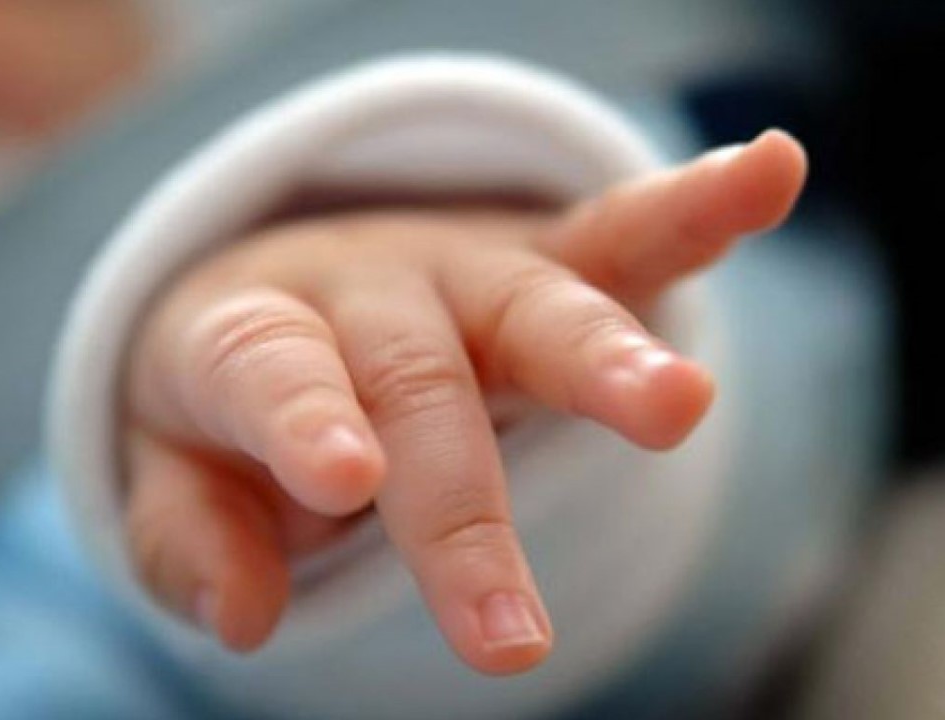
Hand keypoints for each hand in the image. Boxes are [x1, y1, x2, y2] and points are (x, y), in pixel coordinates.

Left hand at [122, 130, 806, 674]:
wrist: (271, 290)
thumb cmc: (225, 405)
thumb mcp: (174, 467)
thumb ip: (188, 538)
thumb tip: (242, 617)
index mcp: (254, 335)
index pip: (276, 375)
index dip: (308, 421)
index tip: (345, 481)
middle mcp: (367, 294)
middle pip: (417, 383)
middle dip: (462, 505)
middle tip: (508, 638)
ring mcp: (463, 276)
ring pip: (535, 308)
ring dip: (605, 360)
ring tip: (681, 406)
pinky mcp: (542, 268)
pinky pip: (618, 236)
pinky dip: (692, 211)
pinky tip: (770, 176)